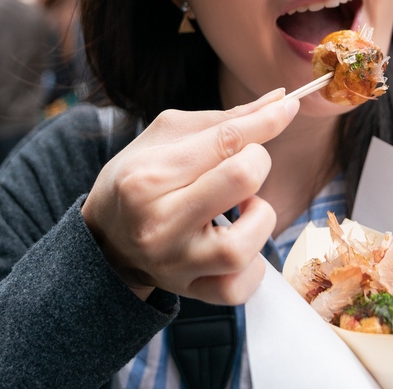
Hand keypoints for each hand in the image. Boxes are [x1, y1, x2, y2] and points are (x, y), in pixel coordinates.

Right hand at [81, 88, 298, 305]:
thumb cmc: (138, 179)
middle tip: (244, 164)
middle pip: (242, 180)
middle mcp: (160, 223)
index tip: (288, 108)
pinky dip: (254, 264)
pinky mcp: (192, 291)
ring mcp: (177, 263)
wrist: (103, 242)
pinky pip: (242, 286)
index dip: (266, 121)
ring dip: (260, 216)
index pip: (225, 140)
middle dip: (258, 162)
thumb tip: (281, 101)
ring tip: (242, 207)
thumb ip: (223, 120)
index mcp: (148, 177)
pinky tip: (240, 241)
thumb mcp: (165, 138)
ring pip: (246, 244)